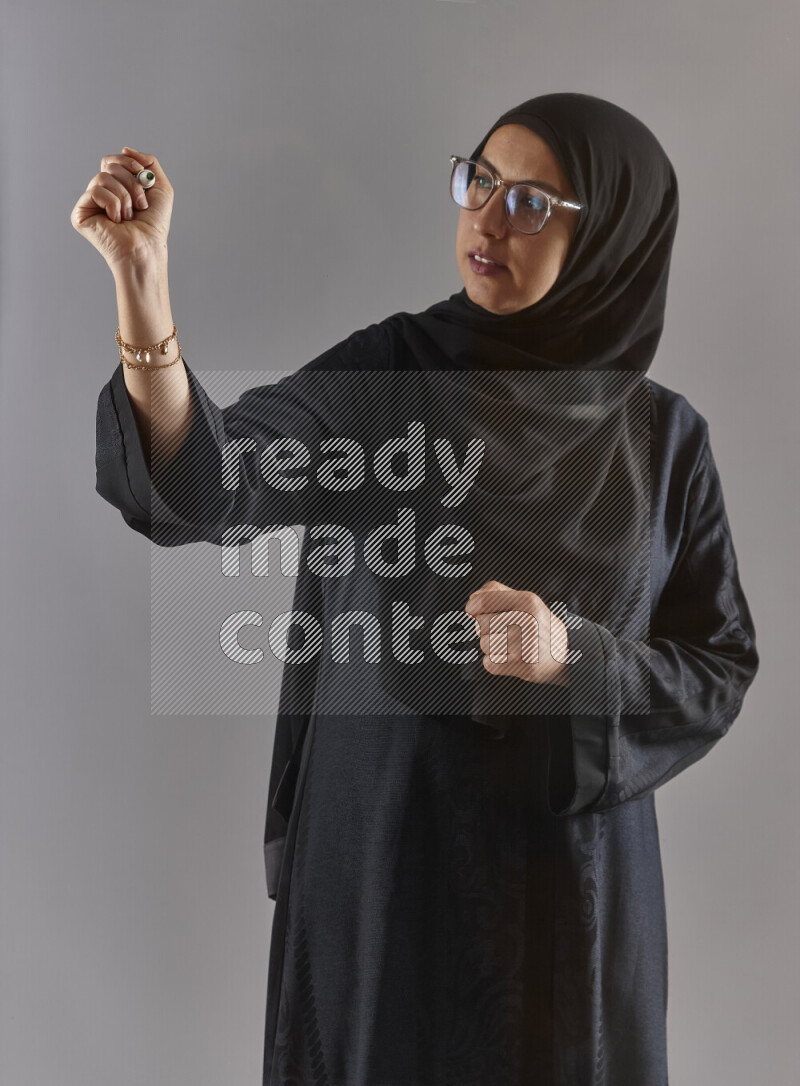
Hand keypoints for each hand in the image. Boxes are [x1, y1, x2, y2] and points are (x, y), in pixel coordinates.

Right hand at [70, 146, 173, 272]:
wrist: (147, 247)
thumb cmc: (154, 225)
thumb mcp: (161, 188)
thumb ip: (149, 163)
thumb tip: (125, 148)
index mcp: (116, 187)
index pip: (112, 161)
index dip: (127, 162)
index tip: (141, 174)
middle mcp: (101, 194)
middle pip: (108, 164)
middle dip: (130, 182)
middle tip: (140, 204)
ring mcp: (90, 204)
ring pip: (102, 177)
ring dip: (124, 196)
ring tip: (128, 216)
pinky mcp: (80, 214)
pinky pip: (95, 191)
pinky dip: (112, 204)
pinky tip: (115, 221)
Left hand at [465, 580, 569, 686]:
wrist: (565, 652)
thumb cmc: (537, 622)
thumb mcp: (523, 599)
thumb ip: (494, 592)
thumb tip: (471, 602)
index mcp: (527, 601)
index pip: (481, 602)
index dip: (472, 607)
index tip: (474, 611)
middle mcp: (528, 621)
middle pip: (480, 624)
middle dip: (485, 628)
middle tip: (502, 629)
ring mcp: (526, 645)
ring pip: (483, 644)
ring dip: (491, 646)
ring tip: (509, 644)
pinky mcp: (523, 665)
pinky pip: (488, 663)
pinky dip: (494, 662)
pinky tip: (510, 657)